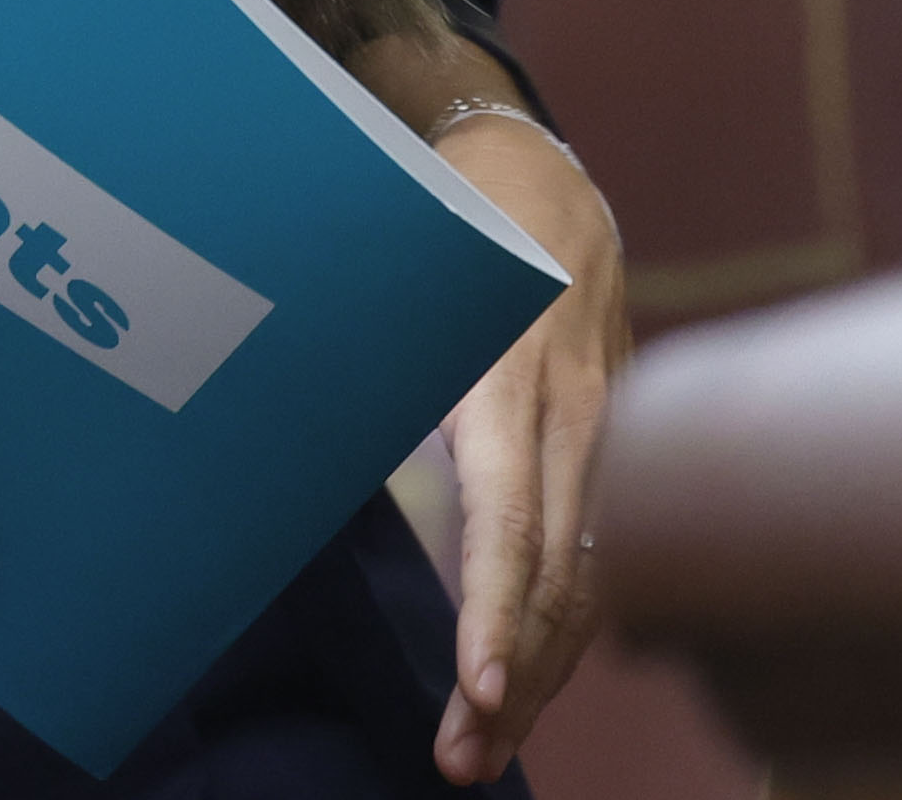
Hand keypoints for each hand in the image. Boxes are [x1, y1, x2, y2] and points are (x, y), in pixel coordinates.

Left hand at [426, 113, 628, 784]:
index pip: (512, 515)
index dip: (496, 606)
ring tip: (479, 740)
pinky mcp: (612, 441)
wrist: (531, 162)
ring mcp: (606, 427)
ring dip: (537, 665)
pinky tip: (523, 676)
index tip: (476, 683)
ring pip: (587, 573)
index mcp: (510, 370)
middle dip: (514, 673)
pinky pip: (594, 548)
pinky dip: (560, 618)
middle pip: (559, 570)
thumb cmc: (437, 213)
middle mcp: (573, 408)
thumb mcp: (397, 271)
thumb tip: (288, 427)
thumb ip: (367, 356)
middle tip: (461, 755)